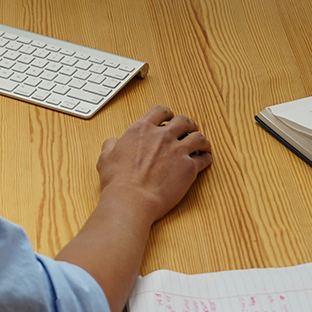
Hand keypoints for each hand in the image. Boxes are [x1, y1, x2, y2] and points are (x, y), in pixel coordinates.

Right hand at [96, 105, 211, 223]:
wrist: (132, 199)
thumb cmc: (118, 181)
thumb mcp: (106, 157)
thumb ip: (112, 144)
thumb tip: (114, 142)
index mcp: (142, 129)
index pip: (160, 111)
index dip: (167, 114)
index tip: (170, 119)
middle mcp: (162, 136)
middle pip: (183, 121)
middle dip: (188, 124)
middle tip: (189, 130)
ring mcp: (177, 151)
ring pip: (198, 137)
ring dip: (201, 140)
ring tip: (202, 144)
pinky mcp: (188, 168)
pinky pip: (204, 159)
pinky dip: (206, 158)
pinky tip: (205, 160)